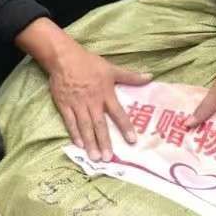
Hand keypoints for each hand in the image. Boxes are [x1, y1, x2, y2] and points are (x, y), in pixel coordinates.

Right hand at [48, 40, 151, 161]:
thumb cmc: (89, 63)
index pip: (118, 113)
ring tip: (95, 157)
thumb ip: (130, 76)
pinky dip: (75, 134)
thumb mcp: (111, 69)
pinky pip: (70, 122)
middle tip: (108, 158)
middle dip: (104, 142)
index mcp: (105, 94)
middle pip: (99, 124)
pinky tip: (80, 145)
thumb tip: (150, 77)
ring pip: (85, 126)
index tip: (132, 140)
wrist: (64, 58)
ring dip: (90, 142)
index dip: (125, 127)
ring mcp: (77, 105)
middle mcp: (92, 102)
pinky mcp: (64, 105)